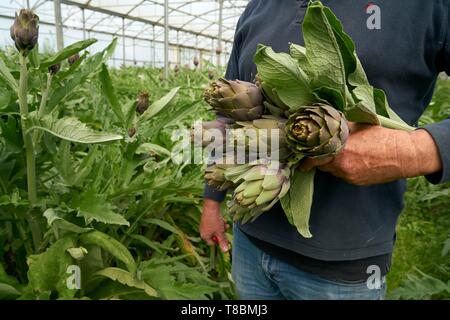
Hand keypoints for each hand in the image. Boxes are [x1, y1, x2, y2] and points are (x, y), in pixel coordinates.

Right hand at [200, 199, 229, 251]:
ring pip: (215, 230)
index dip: (220, 241)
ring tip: (225, 224)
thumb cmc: (215, 221)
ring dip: (221, 228)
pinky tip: (222, 219)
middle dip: (221, 233)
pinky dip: (219, 223)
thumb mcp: (220, 232)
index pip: (212, 243)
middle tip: (225, 229)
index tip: (225, 238)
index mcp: (205, 236)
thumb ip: (223, 242)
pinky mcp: (207, 219)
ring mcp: (204, 225)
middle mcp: (203, 231)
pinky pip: (214, 224)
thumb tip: (225, 251)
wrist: (211, 206)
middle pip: (214, 236)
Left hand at [299, 123, 441, 185]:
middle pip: (322, 165)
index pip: (315, 156)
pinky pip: (342, 175)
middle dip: (320, 159)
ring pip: (332, 171)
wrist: (404, 155)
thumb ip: (340, 126)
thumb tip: (325, 122)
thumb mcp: (358, 125)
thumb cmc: (381, 136)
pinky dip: (342, 169)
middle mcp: (343, 165)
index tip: (302, 160)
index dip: (306, 159)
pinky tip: (352, 160)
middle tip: (319, 153)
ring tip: (340, 154)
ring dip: (331, 164)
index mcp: (341, 149)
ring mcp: (349, 175)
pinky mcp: (356, 182)